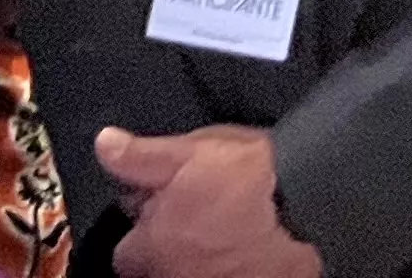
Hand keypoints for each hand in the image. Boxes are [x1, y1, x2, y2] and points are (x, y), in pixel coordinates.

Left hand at [99, 125, 320, 277]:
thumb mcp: (186, 153)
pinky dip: (228, 260)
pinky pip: (225, 270)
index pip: (125, 251)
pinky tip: (246, 239)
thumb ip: (140, 157)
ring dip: (197, 253)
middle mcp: (172, 275)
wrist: (307, 204)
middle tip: (194, 210)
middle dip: (168, 243)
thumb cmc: (242, 180)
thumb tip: (104, 145)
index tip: (160, 201)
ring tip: (222, 223)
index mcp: (150, 248)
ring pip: (191, 269)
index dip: (142, 223)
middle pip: (158, 265)